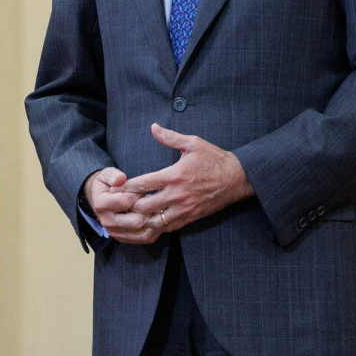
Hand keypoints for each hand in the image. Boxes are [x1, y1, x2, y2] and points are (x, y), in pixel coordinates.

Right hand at [83, 166, 160, 244]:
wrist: (101, 198)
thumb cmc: (107, 184)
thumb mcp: (107, 174)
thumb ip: (113, 175)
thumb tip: (121, 178)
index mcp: (101, 204)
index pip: (125, 202)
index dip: (137, 193)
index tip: (140, 189)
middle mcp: (106, 221)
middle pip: (136, 221)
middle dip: (146, 209)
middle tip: (148, 200)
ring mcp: (114, 232)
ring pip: (142, 232)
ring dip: (152, 220)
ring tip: (153, 208)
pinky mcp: (122, 238)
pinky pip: (143, 238)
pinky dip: (153, 229)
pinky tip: (155, 217)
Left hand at [125, 124, 253, 231]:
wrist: (237, 178)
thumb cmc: (214, 159)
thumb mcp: (193, 143)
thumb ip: (170, 137)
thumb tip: (153, 127)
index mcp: (174, 175)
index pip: (143, 183)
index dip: (127, 186)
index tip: (118, 187)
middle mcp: (177, 194)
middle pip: (144, 206)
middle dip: (130, 205)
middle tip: (122, 202)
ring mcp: (184, 208)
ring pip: (155, 221)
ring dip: (142, 218)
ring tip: (133, 213)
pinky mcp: (190, 217)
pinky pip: (168, 227)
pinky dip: (156, 225)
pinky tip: (149, 220)